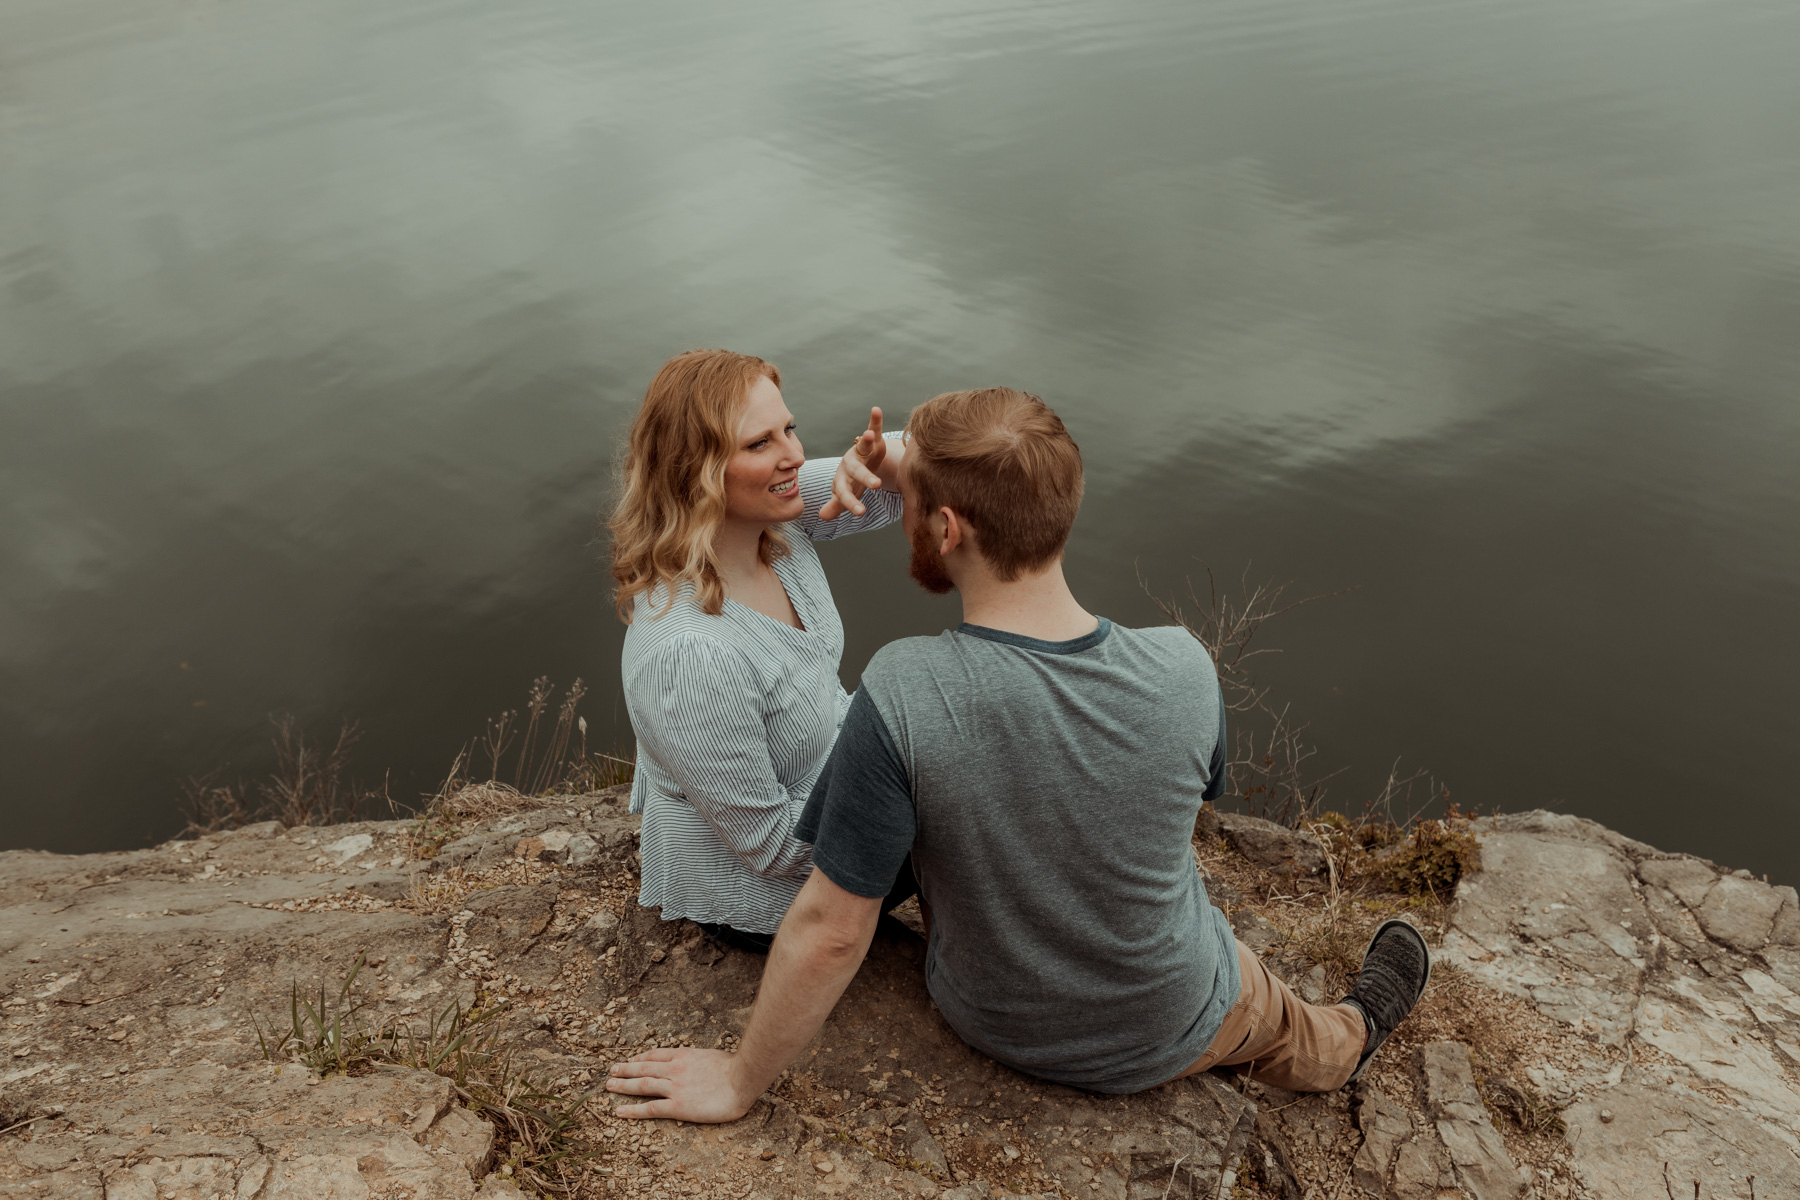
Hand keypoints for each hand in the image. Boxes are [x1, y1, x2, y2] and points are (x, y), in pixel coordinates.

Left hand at [605, 1047, 757, 1122]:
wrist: (742, 1079)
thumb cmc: (735, 1068)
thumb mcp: (712, 1056)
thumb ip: (700, 1060)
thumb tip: (698, 1064)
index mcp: (684, 1056)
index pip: (655, 1055)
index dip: (640, 1058)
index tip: (630, 1060)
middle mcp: (674, 1069)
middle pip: (644, 1068)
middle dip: (626, 1069)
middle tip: (612, 1071)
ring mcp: (674, 1087)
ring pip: (642, 1085)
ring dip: (623, 1086)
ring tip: (609, 1086)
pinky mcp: (678, 1106)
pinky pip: (650, 1108)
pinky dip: (632, 1110)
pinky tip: (619, 1111)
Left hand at [818, 407, 885, 521]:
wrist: (863, 465)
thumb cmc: (853, 482)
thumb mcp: (846, 494)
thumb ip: (837, 506)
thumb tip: (822, 517)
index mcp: (844, 481)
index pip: (846, 493)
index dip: (851, 503)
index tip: (861, 513)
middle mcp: (851, 465)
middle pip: (857, 472)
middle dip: (865, 477)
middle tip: (876, 485)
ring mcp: (860, 452)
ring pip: (863, 447)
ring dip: (866, 441)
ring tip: (868, 436)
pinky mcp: (872, 441)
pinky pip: (874, 429)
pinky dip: (875, 420)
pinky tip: (875, 410)